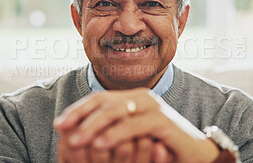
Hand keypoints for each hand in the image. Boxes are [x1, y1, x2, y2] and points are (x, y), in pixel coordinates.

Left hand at [54, 88, 218, 162]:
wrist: (193, 155)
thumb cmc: (157, 146)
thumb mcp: (128, 137)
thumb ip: (108, 130)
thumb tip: (74, 133)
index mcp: (131, 98)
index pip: (98, 99)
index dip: (77, 110)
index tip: (59, 125)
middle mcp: (141, 98)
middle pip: (104, 102)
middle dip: (80, 116)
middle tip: (62, 130)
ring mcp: (153, 107)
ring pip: (117, 110)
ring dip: (94, 126)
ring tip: (76, 141)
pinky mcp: (163, 121)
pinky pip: (134, 125)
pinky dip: (115, 134)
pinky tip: (100, 144)